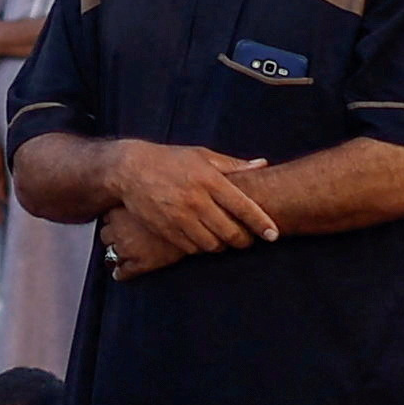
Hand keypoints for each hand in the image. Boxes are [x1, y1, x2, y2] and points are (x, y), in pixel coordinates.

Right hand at [101, 142, 283, 262]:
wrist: (130, 170)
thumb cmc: (171, 160)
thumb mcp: (202, 155)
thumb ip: (234, 165)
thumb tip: (263, 164)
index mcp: (209, 180)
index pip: (243, 206)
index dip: (261, 223)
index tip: (273, 234)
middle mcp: (196, 200)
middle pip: (230, 232)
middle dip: (244, 240)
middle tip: (247, 239)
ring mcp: (180, 217)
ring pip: (212, 244)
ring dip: (223, 245)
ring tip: (225, 239)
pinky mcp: (166, 230)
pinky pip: (192, 249)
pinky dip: (202, 247)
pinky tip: (203, 238)